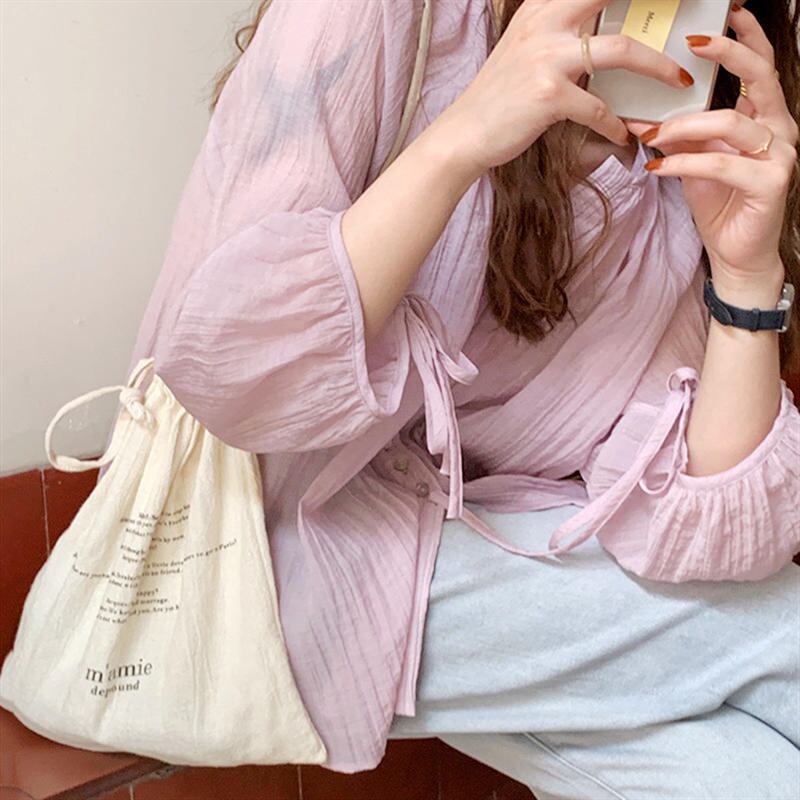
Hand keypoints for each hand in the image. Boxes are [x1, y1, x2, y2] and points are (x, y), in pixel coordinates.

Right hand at [446, 0, 694, 176]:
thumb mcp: (525, 47)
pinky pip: (599, 108)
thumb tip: (599, 29)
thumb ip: (559, 29)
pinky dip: (617, 125)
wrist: (465, 132)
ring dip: (657, 68)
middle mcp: (545, 23)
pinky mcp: (549, 96)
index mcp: (542, 7)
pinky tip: (626, 136)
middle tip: (692, 23)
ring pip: (622, 51)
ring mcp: (547, 58)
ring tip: (677, 82)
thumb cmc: (499, 96)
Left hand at [628, 5, 797, 291]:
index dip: (746, 37)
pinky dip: (683, 163)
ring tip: (650, 135)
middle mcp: (779, 129)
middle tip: (693, 43)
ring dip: (682, 126)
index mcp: (764, 118)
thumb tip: (639, 117)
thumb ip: (678, 137)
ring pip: (729, 123)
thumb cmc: (719, 203)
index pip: (760, 67)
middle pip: (759, 76)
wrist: (736, 253)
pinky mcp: (770, 183)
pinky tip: (657, 167)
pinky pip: (721, 163)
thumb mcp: (694, 161)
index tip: (726, 12)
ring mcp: (779, 155)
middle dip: (727, 54)